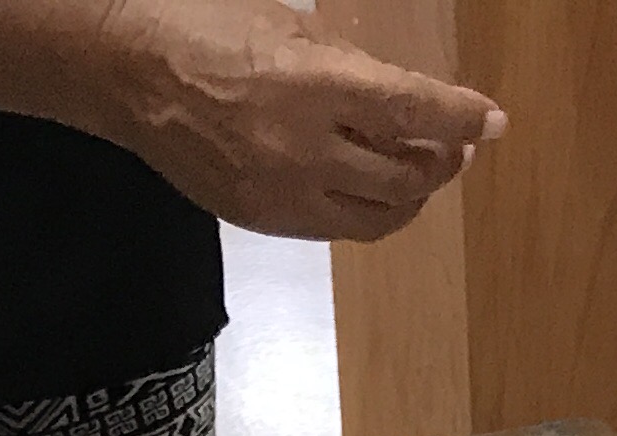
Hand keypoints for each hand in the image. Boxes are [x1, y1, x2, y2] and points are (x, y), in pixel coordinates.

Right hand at [92, 0, 502, 241]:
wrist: (124, 70)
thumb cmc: (203, 26)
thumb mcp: (289, 29)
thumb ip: (350, 68)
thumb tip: (400, 100)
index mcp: (312, 86)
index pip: (412, 113)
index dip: (461, 119)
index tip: (492, 122)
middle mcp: (302, 149)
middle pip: (405, 179)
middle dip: (441, 163)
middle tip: (454, 146)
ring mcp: (281, 193)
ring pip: (377, 218)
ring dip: (411, 198)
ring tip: (418, 173)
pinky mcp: (261, 220)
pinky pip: (335, 227)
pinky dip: (365, 210)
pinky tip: (368, 187)